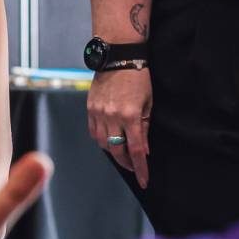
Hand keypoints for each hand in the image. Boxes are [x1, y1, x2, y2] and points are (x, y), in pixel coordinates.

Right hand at [86, 66, 152, 187]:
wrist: (118, 57)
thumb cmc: (138, 78)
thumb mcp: (148, 103)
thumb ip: (145, 128)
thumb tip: (143, 150)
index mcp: (131, 115)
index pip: (136, 150)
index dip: (140, 168)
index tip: (144, 181)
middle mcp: (112, 116)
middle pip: (117, 151)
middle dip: (126, 162)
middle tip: (134, 167)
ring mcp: (98, 113)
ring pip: (103, 144)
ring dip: (113, 151)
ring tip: (122, 152)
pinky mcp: (90, 108)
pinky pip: (93, 132)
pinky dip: (102, 140)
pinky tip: (109, 139)